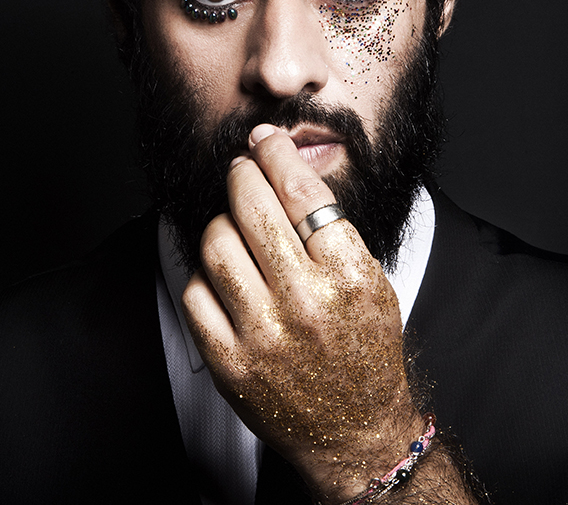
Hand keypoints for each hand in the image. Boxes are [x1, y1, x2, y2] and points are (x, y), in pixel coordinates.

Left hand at [182, 123, 424, 501]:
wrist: (354, 428)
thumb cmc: (364, 346)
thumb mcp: (370, 278)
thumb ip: (329, 227)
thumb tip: (281, 168)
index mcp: (348, 274)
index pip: (301, 191)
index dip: (276, 153)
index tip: (263, 139)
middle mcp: (305, 301)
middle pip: (253, 207)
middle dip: (241, 173)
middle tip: (241, 167)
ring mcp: (263, 334)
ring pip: (217, 242)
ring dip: (221, 219)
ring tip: (234, 222)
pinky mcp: (230, 362)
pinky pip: (197, 290)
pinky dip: (205, 270)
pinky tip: (223, 270)